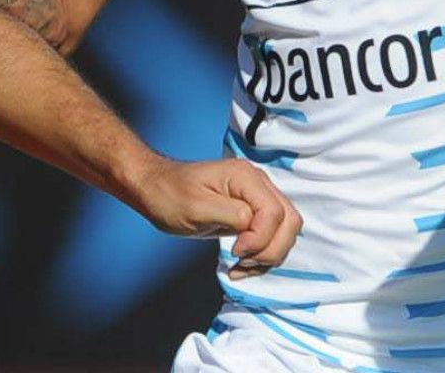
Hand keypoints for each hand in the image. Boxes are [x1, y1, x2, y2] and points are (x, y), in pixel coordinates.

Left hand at [125, 157, 299, 277]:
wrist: (155, 189)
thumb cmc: (169, 194)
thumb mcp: (195, 207)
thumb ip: (230, 214)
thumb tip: (252, 224)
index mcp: (245, 177)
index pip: (274, 213)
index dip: (260, 238)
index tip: (235, 251)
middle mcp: (257, 184)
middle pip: (289, 221)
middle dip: (270, 249)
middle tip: (242, 262)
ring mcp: (257, 197)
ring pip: (285, 231)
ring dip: (268, 255)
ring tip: (240, 267)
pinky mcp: (253, 212)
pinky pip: (273, 236)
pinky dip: (262, 255)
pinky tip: (242, 265)